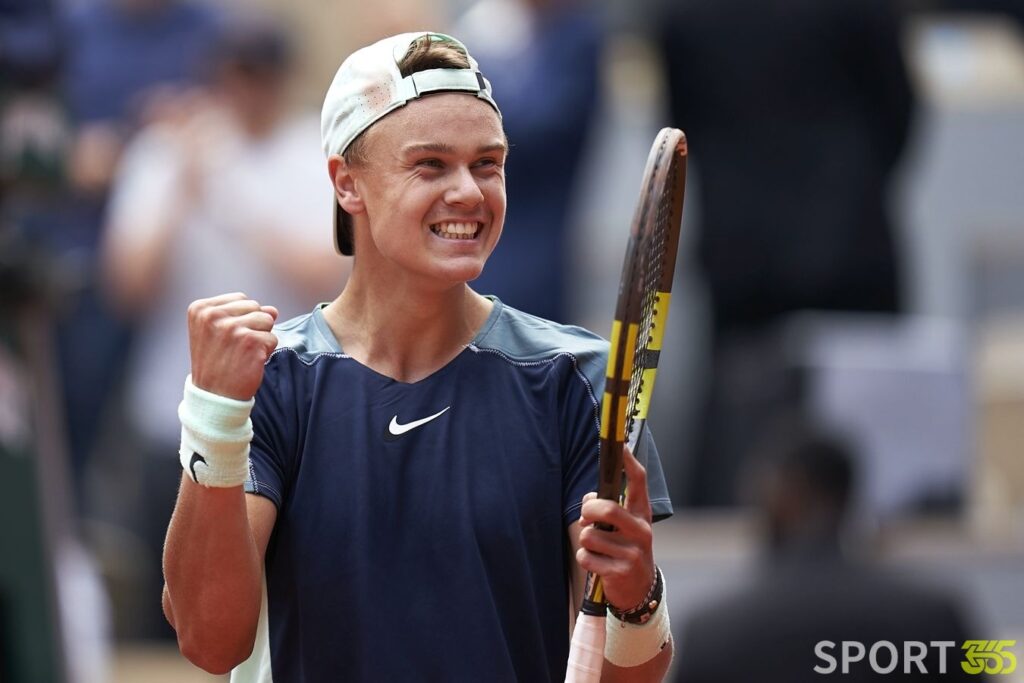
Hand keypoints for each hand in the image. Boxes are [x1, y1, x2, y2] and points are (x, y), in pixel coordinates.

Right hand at [187, 293, 278, 400]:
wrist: (214, 397)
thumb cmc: (218, 363)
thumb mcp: (219, 332)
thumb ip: (243, 314)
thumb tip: (273, 310)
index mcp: (200, 309)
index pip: (241, 299)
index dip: (242, 319)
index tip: (226, 339)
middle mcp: (213, 315)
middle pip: (255, 306)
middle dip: (253, 327)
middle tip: (236, 348)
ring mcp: (232, 328)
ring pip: (267, 320)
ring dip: (262, 338)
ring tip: (243, 354)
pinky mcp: (251, 341)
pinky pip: (273, 338)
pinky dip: (267, 352)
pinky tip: (250, 362)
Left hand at [575, 445, 655, 611]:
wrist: (639, 589)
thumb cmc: (624, 548)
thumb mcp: (623, 527)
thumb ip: (606, 509)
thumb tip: (588, 504)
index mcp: (641, 513)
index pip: (638, 481)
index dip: (628, 462)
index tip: (619, 446)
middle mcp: (641, 530)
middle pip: (607, 509)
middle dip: (588, 511)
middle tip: (586, 518)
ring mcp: (633, 552)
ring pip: (590, 536)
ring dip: (585, 541)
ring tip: (597, 549)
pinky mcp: (621, 571)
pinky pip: (586, 557)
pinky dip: (585, 559)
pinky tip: (598, 564)